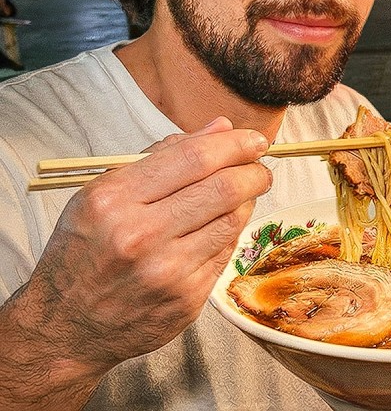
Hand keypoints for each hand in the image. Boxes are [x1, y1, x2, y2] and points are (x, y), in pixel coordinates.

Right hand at [20, 117, 271, 371]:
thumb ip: (162, 157)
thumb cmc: (83, 253)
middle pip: (224, 188)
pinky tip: (224, 224)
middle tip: (260, 166)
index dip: (235, 144)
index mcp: (113, 200)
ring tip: (245, 192)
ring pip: (233, 219)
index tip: (253, 140)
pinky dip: (232, 232)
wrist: (64, 327)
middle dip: (254, 171)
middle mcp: (140, 235)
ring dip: (248, 200)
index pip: (195, 158)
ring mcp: (166, 271)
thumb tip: (221, 128)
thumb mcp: (100, 195)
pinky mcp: (186, 299)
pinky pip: (227, 252)